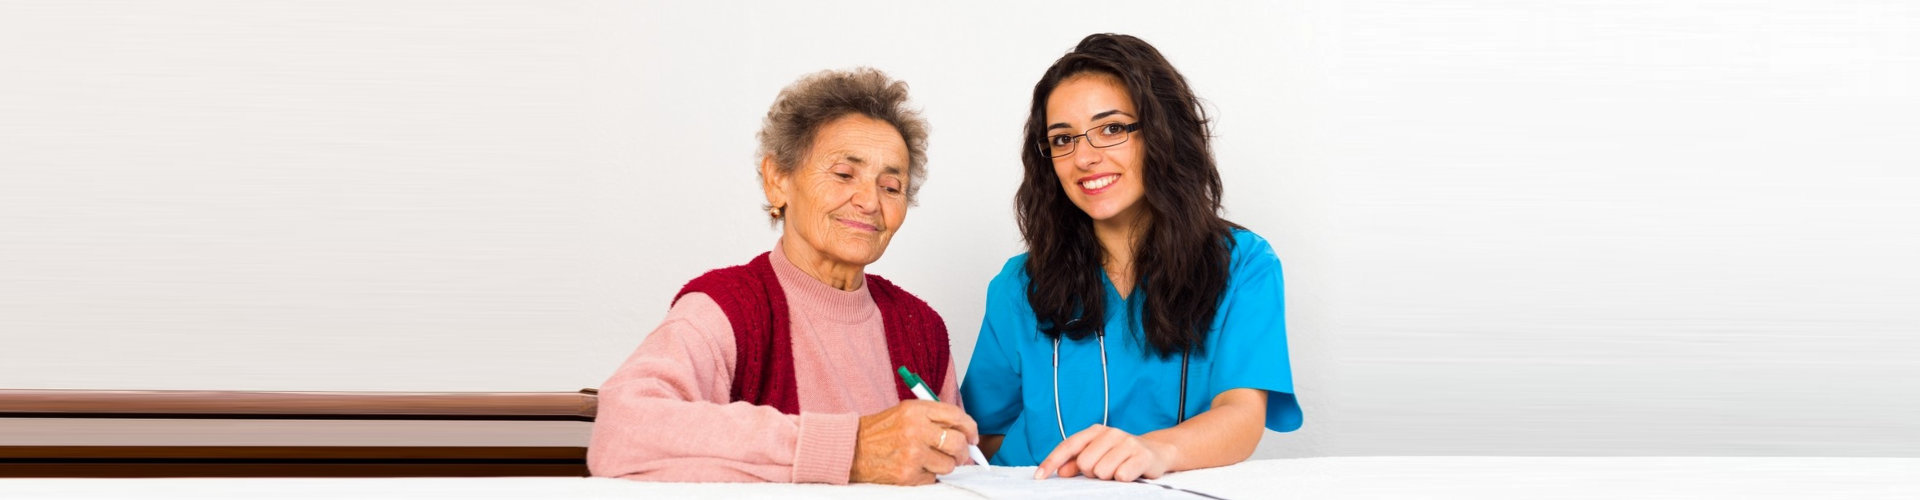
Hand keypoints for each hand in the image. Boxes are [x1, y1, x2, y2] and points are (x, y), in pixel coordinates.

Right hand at [850, 400, 979, 484]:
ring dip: (944, 465)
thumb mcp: (905, 412)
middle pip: (957, 443)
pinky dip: (929, 475)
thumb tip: (964, 433)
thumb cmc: (880, 431)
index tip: (972, 436)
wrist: (852, 449)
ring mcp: (913, 454)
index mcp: (916, 410)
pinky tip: (916, 468)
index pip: (956, 416)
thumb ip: (933, 418)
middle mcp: (916, 430)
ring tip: (930, 460)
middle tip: (960, 454)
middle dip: (963, 451)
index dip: (970, 428)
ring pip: (949, 464)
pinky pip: (933, 478)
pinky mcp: (908, 474)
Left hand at [1034, 424, 1176, 481]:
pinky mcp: (1142, 455)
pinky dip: (1123, 479)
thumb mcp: (1098, 455)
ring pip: (1102, 471)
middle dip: (1092, 473)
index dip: (1051, 462)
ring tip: (1119, 470)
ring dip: (1109, 477)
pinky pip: (1121, 475)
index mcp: (1095, 432)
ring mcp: (1127, 442)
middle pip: (1084, 463)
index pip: (1068, 446)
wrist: (1157, 452)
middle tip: (1105, 470)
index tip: (1039, 477)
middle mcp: (1110, 433)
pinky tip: (1129, 473)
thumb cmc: (1121, 455)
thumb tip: (1061, 471)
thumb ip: (1077, 463)